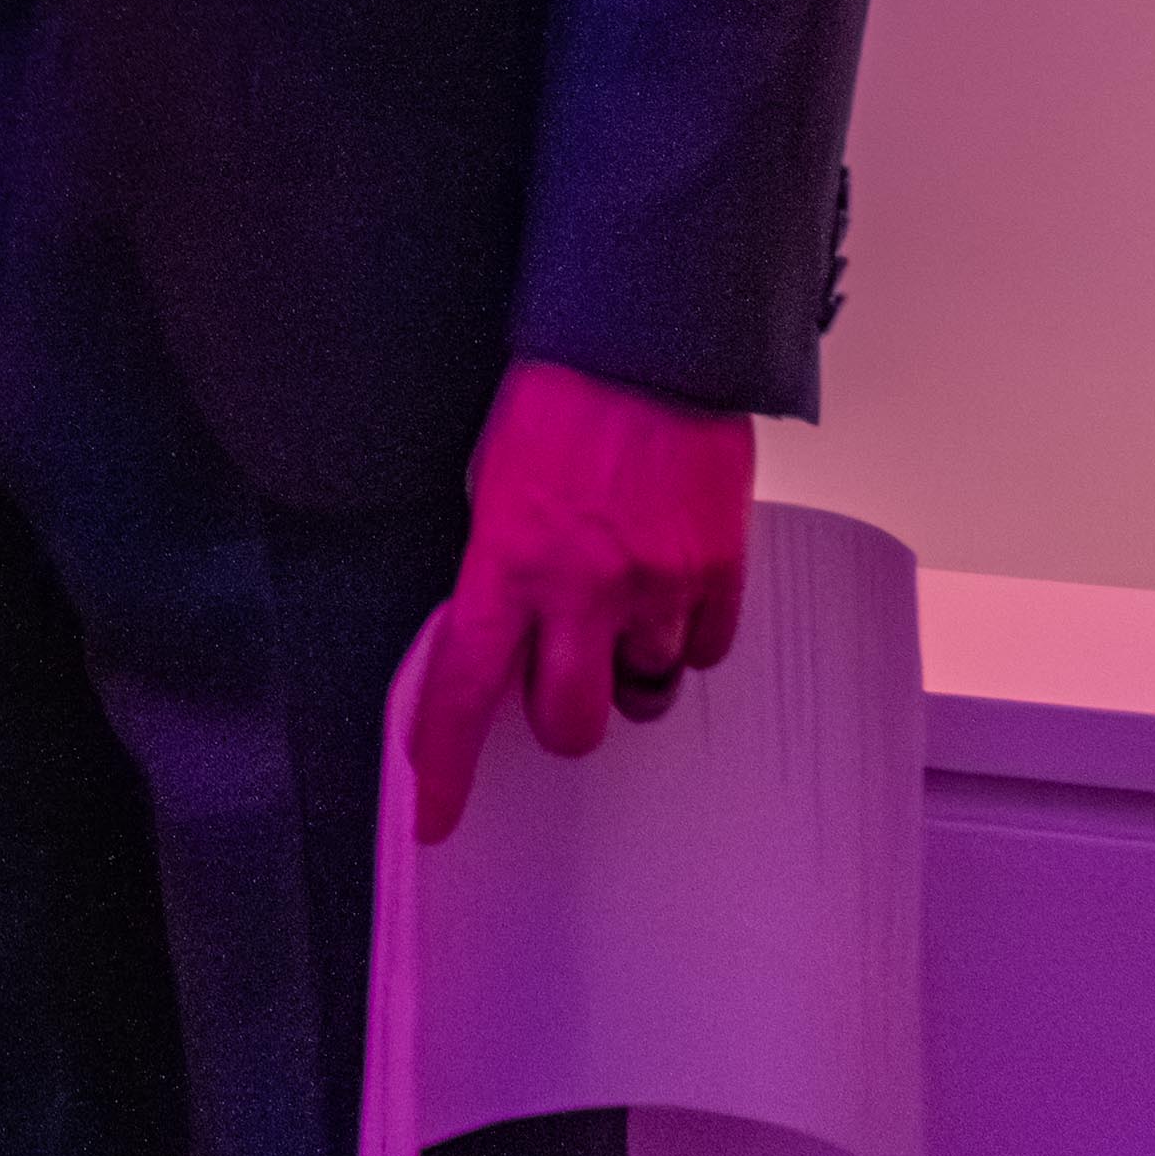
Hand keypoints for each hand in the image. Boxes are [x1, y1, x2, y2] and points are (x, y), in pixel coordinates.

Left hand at [403, 358, 754, 840]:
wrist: (648, 338)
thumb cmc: (561, 396)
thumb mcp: (493, 481)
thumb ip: (498, 565)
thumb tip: (502, 628)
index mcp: (505, 562)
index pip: (460, 690)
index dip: (443, 766)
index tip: (435, 817)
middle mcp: (580, 589)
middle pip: (572, 723)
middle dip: (564, 717)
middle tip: (564, 678)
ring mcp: (656, 584)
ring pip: (649, 691)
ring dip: (633, 670)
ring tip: (626, 611)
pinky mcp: (719, 569)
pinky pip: (708, 648)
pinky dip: (690, 635)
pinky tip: (673, 591)